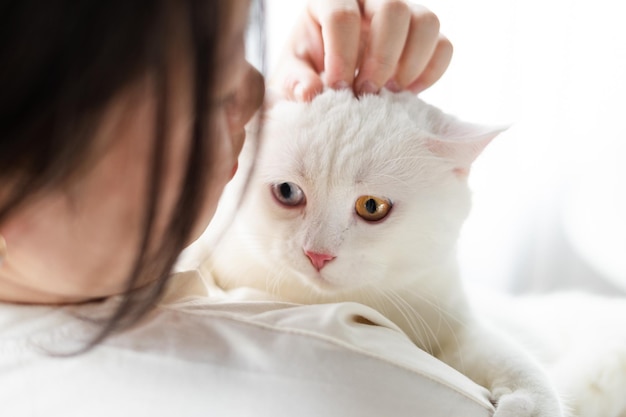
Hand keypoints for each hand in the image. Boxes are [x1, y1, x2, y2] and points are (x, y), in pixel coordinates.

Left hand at [270, 0, 452, 100]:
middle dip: (382, 57)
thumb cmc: (308, 73)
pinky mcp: (424, 39)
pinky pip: (445, 47)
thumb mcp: (291, 77)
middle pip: (393, 8)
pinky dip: (429, 74)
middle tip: (366, 91)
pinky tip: (406, 94)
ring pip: (427, 22)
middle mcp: (372, 0)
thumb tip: (311, 93)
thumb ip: (294, 82)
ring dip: (411, 64)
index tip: (336, 89)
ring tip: (389, 93)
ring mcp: (404, 14)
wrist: (330, 82)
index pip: (342, 14)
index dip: (341, 55)